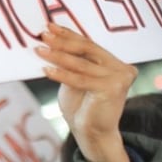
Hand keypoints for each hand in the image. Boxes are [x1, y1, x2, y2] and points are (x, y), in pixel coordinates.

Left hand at [35, 23, 136, 161]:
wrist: (93, 134)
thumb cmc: (82, 107)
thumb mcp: (75, 79)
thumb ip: (71, 62)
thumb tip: (49, 40)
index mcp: (114, 63)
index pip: (88, 44)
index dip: (68, 34)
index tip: (50, 26)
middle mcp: (122, 68)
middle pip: (87, 49)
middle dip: (63, 41)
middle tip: (44, 35)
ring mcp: (120, 78)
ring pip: (81, 64)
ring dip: (58, 56)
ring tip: (39, 50)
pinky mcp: (113, 88)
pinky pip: (80, 79)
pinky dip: (61, 74)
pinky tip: (46, 69)